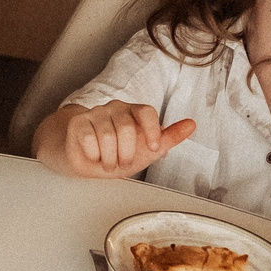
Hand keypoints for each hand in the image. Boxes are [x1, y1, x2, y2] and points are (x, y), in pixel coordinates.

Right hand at [61, 102, 197, 178]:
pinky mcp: (79, 123)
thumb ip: (169, 138)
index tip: (153, 148)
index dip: (152, 130)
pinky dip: (94, 155)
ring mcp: (96, 113)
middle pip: (126, 128)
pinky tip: (94, 155)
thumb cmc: (118, 153)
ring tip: (108, 162)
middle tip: (123, 162)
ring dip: (109, 158)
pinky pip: (89, 139)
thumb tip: (191, 124)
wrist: (87, 160)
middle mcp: (116, 108)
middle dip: (126, 154)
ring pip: (107, 136)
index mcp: (134, 112)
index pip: (146, 111)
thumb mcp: (147, 150)